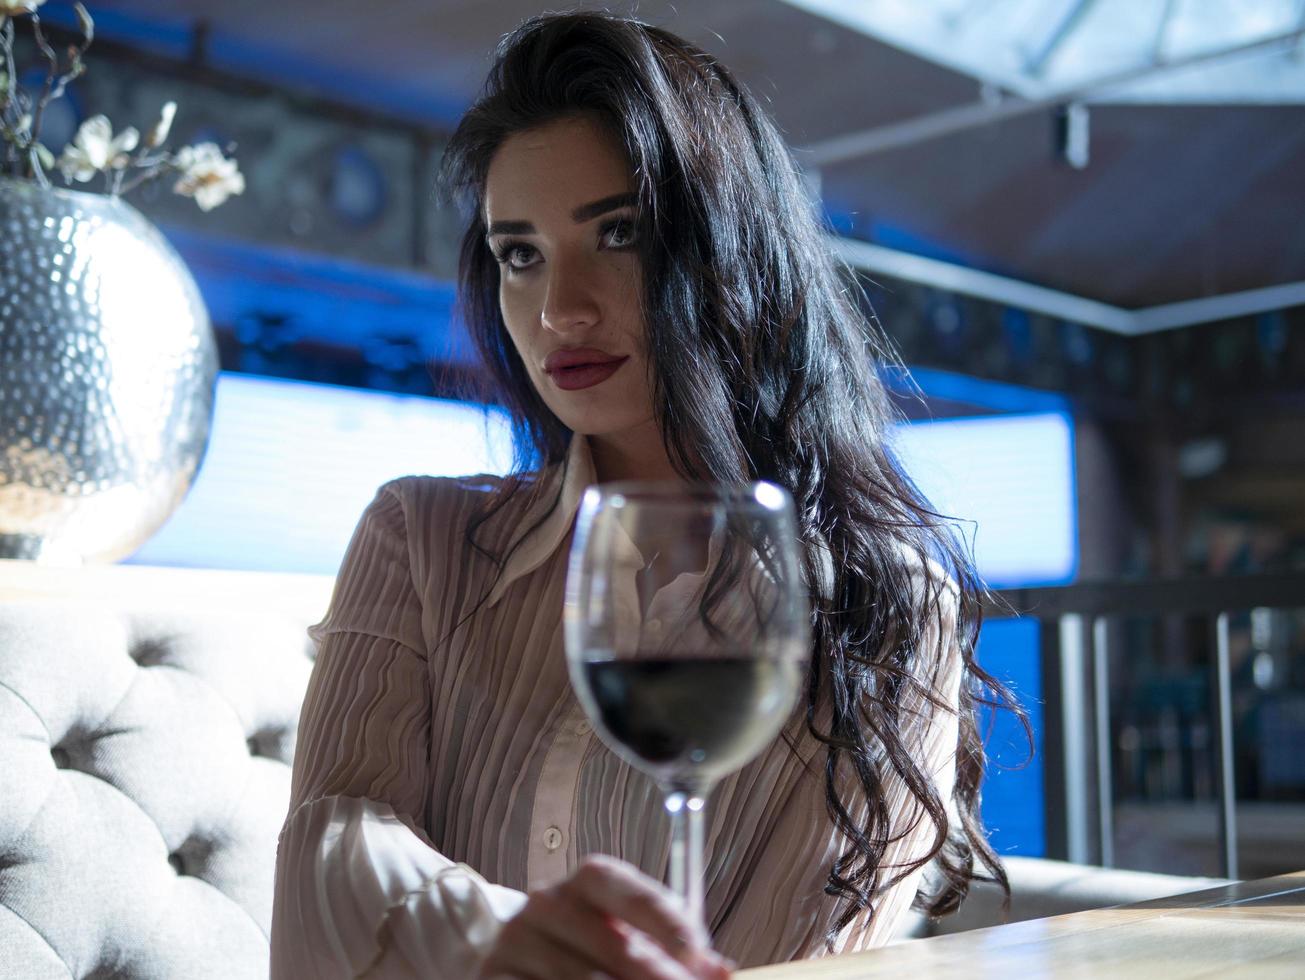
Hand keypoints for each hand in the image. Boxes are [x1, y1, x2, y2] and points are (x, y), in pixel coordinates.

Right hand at [477, 854, 732, 979]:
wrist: (522, 963)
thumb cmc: (589, 949)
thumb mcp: (631, 937)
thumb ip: (675, 951)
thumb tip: (722, 971)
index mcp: (587, 881)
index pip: (628, 890)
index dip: (666, 921)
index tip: (698, 955)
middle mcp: (547, 903)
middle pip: (616, 946)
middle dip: (659, 978)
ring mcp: (517, 943)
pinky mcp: (494, 978)